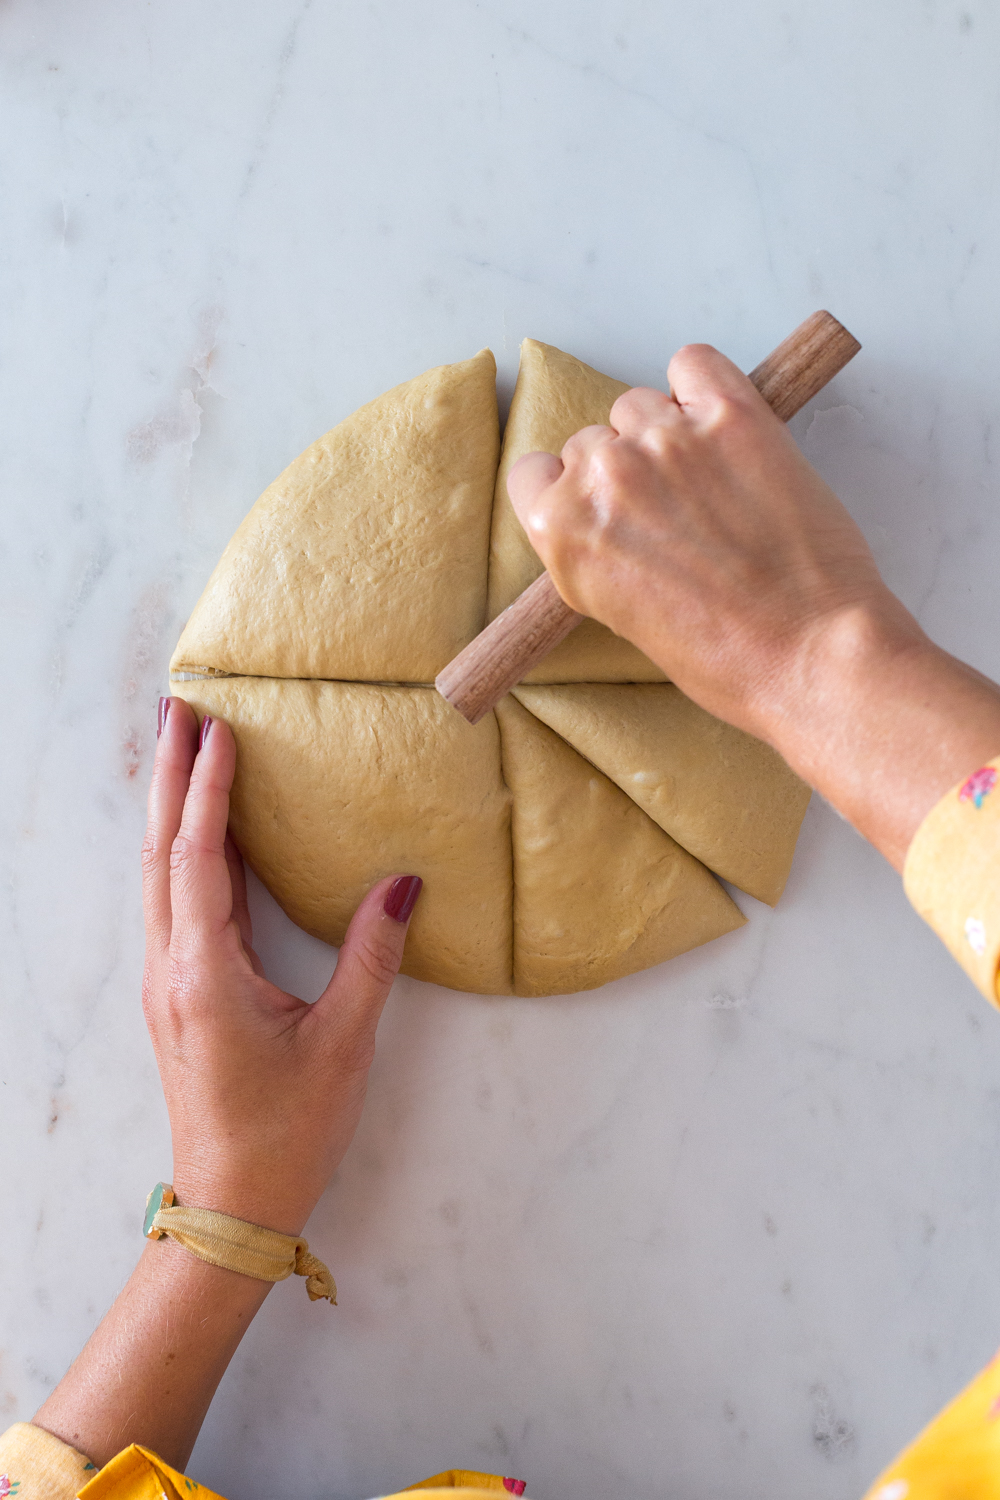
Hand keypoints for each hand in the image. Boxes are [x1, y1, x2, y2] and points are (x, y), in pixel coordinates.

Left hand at [142, 696, 421, 1234]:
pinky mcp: (180, 993)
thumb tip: (402, 882)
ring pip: (159, 874)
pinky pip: (172, 902)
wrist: (232, 1203)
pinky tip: (197, 833)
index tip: (217, 728)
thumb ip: (371, 957)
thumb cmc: (287, 1131)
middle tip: (178, 708)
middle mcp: (173, 967)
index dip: (209, 788)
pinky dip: (180, 850)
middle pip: (161, 851)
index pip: (200, 858)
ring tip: (180, 750)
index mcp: (205, 973)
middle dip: (169, 775)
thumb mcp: (342, 1044)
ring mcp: (169, 981)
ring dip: (169, 807)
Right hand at [507, 343, 903, 738]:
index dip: (572, 491)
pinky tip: (722, 424)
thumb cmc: (727, 657)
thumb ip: (597, 554)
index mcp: (563, 531)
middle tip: (675, 516)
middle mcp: (604, 476)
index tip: (603, 508)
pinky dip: (702, 383)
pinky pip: (694, 362)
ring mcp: (668, 440)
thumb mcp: (622, 619)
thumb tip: (613, 519)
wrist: (811, 654)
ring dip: (666, 434)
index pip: (534, 474)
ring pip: (640, 406)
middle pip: (591, 441)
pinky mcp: (732, 415)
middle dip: (627, 472)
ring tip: (710, 484)